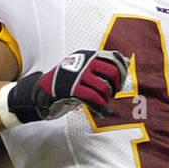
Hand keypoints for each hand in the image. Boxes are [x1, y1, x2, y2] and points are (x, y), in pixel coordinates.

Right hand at [8, 48, 129, 123]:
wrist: (42, 92)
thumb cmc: (67, 82)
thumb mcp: (84, 69)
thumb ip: (103, 65)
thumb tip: (126, 61)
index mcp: (88, 55)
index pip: (113, 58)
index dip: (122, 72)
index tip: (120, 83)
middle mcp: (83, 62)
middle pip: (112, 72)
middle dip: (116, 86)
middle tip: (112, 94)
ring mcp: (77, 75)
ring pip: (103, 87)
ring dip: (107, 98)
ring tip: (103, 102)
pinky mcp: (71, 89)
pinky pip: (93, 98)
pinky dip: (101, 108)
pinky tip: (103, 113)